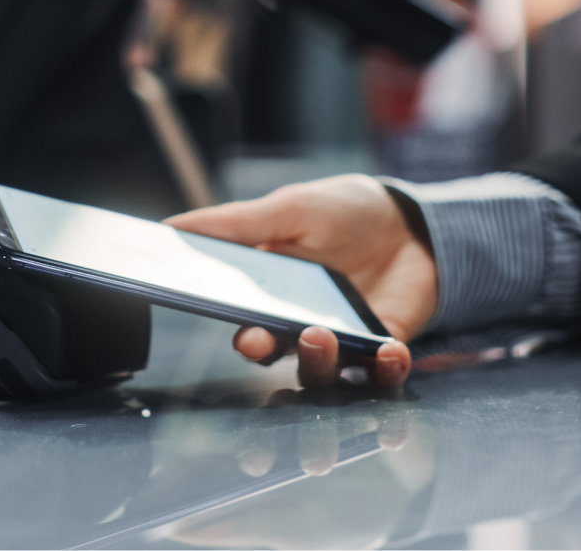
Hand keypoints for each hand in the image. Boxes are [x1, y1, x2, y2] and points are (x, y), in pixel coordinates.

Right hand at [167, 174, 436, 387]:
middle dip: (271, 354)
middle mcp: (301, 323)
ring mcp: (344, 338)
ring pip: (323, 371)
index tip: (243, 335)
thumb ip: (235, 224)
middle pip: (279, 356)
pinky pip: (381, 371)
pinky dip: (385, 367)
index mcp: (271, 295)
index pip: (246, 325)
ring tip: (324, 335)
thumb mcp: (289, 208)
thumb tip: (170, 225)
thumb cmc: (344, 211)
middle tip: (268, 340)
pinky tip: (388, 350)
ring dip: (320, 361)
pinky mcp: (383, 344)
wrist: (410, 221)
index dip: (243, 336)